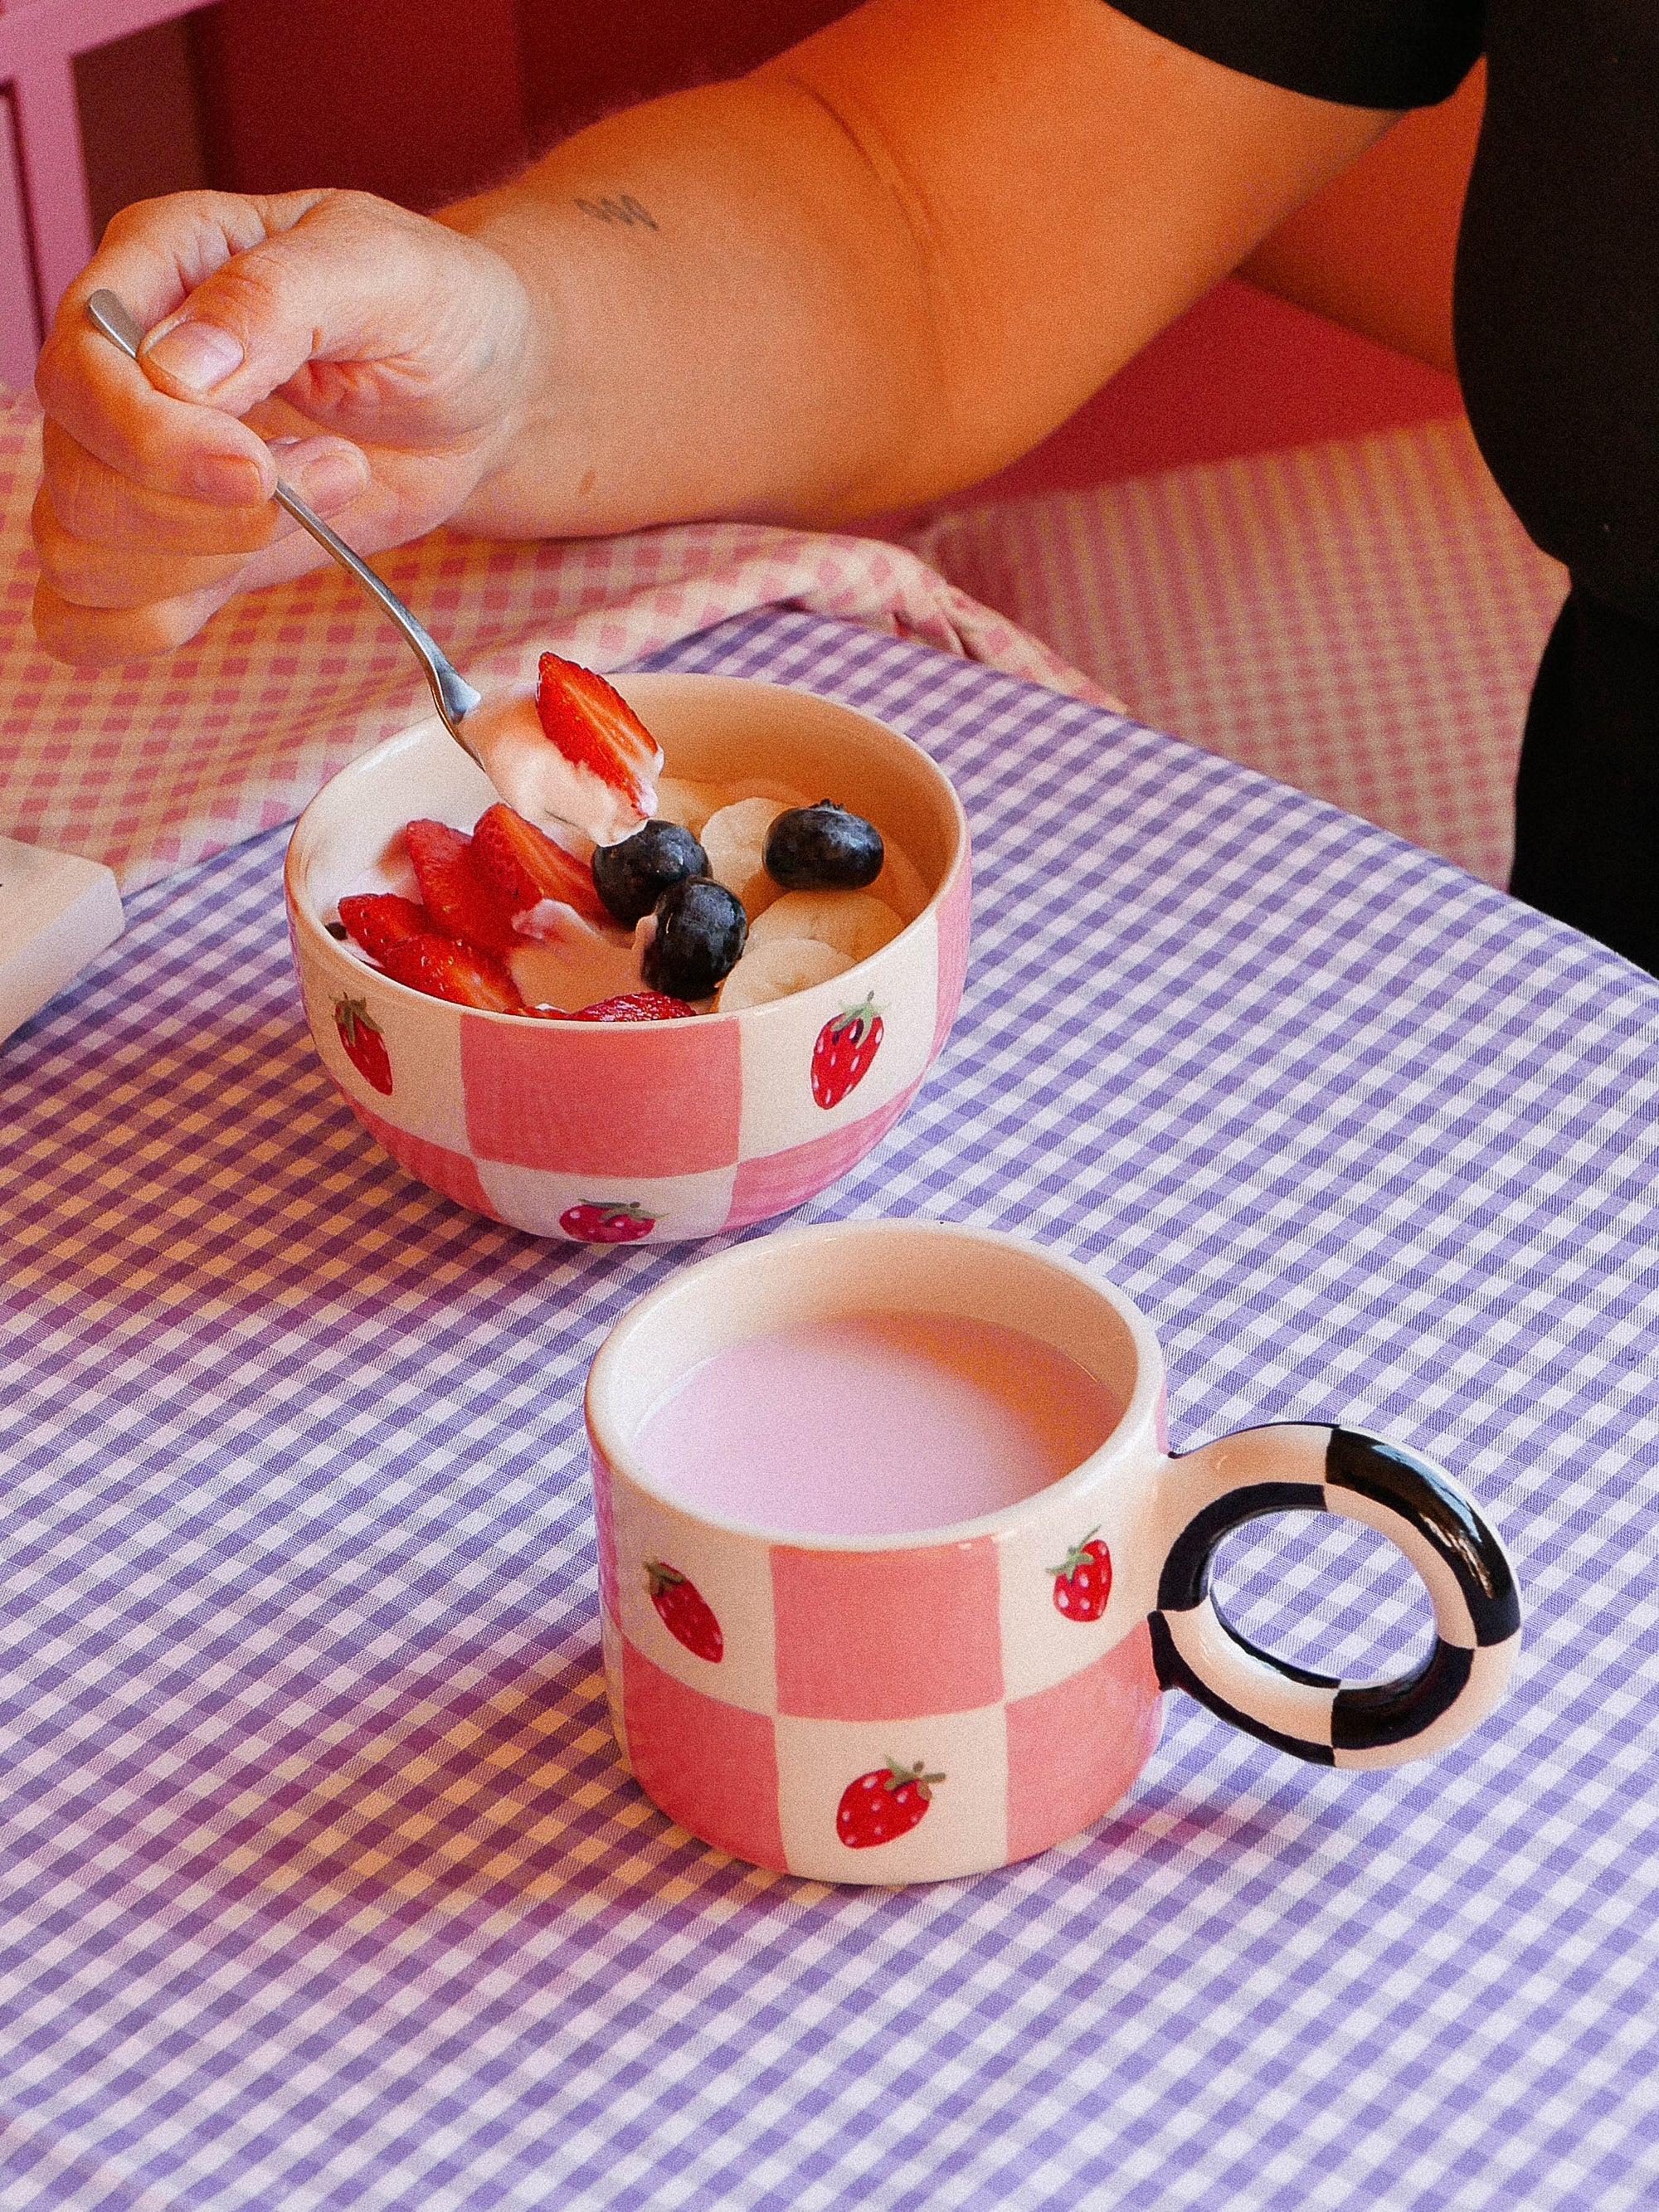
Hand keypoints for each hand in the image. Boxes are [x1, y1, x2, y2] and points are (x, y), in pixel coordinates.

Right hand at [31, 189, 537, 665]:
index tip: (256, 468)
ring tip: (324, 501)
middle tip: (335, 471)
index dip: (151, 440)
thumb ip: (270, 301)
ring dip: (202, 564)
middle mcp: (124, 367)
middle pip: (78, 476)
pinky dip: (150, 625)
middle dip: (197, 514)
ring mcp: (139, 463)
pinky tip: (242, 576)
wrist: (483, 394)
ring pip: (81, 554)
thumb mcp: (381, 272)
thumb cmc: (437, 309)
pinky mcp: (174, 543)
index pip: (79, 371)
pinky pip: (93, 617)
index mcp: (156, 267)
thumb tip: (172, 371)